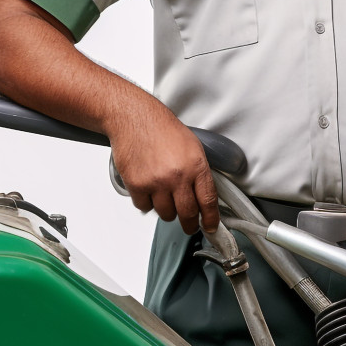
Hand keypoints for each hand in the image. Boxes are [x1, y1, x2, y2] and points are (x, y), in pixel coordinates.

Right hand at [107, 103, 219, 234]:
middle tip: (189, 224)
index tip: (210, 227)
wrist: (134, 118)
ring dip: (166, 210)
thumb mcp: (192, 146)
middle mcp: (178, 176)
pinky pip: (145, 207)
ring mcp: (157, 182)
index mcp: (196, 165)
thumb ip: (199, 171)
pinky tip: (148, 188)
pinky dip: (147, 202)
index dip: (211, 219)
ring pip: (166, 214)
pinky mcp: (137, 185)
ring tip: (165, 195)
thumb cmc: (162, 129)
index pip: (208, 200)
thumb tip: (204, 196)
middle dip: (189, 223)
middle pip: (187, 214)